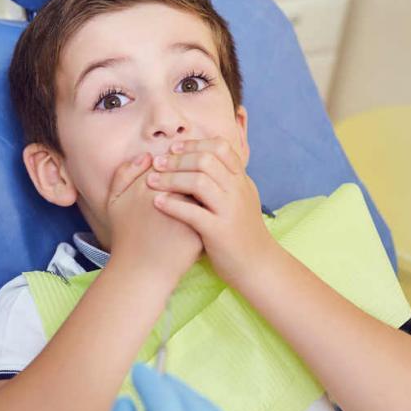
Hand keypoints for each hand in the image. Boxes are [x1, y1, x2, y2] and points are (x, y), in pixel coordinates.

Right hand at [105, 152, 201, 280]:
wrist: (142, 272)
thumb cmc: (126, 237)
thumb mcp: (115, 202)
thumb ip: (124, 174)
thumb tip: (147, 156)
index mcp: (148, 185)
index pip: (172, 159)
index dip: (175, 161)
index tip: (175, 167)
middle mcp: (170, 195)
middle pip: (191, 169)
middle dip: (193, 169)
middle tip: (192, 176)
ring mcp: (189, 211)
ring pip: (204, 186)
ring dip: (205, 184)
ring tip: (199, 192)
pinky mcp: (202, 226)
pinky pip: (211, 205)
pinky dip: (211, 203)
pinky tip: (206, 207)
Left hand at [147, 138, 275, 284]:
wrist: (258, 266)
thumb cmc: (242, 233)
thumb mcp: (240, 200)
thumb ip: (226, 181)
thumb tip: (203, 159)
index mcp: (241, 180)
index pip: (220, 148)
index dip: (195, 144)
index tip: (174, 148)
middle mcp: (238, 191)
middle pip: (206, 160)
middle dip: (178, 159)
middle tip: (157, 162)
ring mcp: (230, 210)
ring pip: (199, 181)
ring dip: (171, 178)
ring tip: (151, 180)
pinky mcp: (220, 232)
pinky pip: (193, 213)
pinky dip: (172, 205)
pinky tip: (157, 203)